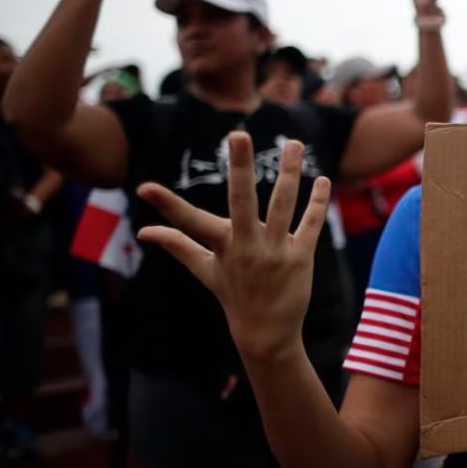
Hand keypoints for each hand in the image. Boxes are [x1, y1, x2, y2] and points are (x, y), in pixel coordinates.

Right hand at [136, 132, 330, 363]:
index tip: (143, 187)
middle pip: (241, 201)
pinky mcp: (301, 258)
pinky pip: (311, 225)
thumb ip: (178, 245)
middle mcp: (247, 246)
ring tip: (295, 143)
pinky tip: (323, 181)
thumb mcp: (205, 270)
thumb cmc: (233, 296)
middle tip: (238, 134)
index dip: (166, 206)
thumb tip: (144, 232)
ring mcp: (275, 251)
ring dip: (291, 174)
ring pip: (283, 206)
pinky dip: (317, 203)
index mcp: (222, 246)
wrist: (266, 333)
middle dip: (240, 168)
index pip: (188, 222)